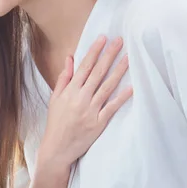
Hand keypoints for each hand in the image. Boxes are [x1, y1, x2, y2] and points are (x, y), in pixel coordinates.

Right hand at [38, 36, 132, 169]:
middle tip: (120, 41)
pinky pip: (112, 107)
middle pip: (98, 73)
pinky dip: (121, 97)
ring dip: (119, 71)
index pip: (84, 67)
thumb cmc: (56, 123)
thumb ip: (64, 78)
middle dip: (109, 55)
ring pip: (107, 87)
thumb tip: (70, 58)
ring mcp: (90, 111)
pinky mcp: (98, 123)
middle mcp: (81, 99)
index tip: (103, 38)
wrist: (57, 149)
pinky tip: (131, 87)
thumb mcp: (55, 99)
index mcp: (70, 91)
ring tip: (129, 58)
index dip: (94, 51)